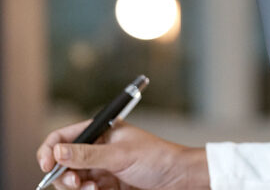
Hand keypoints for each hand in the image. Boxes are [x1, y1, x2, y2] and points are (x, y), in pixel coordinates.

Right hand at [36, 121, 208, 189]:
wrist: (179, 179)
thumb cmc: (157, 158)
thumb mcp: (120, 155)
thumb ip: (88, 155)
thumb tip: (57, 152)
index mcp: (101, 131)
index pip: (63, 136)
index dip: (49, 150)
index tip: (45, 166)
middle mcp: (97, 148)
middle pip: (62, 162)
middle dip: (63, 174)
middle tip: (74, 183)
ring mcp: (101, 167)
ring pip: (71, 180)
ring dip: (75, 186)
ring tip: (92, 189)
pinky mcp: (106, 184)